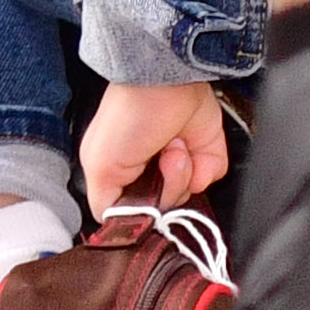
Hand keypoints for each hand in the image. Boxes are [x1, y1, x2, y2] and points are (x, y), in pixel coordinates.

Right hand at [82, 77, 230, 213]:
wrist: (166, 82)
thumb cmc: (127, 115)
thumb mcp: (99, 166)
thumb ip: (105, 204)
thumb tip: (119, 227)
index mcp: (120, 176)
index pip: (133, 216)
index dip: (139, 214)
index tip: (140, 202)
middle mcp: (150, 173)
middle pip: (162, 210)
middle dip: (162, 187)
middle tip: (157, 159)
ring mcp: (179, 164)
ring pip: (187, 197)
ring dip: (180, 172)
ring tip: (172, 145)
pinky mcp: (206, 154)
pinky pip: (210, 179)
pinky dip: (204, 163)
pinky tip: (189, 142)